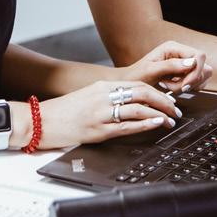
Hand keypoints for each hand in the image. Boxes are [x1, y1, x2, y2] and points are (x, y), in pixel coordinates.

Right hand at [37, 81, 183, 148]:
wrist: (40, 120)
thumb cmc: (64, 111)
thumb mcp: (88, 96)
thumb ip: (108, 96)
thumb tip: (132, 102)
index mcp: (103, 87)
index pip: (138, 85)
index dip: (158, 93)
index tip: (169, 100)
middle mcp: (104, 96)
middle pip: (143, 94)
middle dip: (164, 102)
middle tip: (176, 110)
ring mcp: (101, 113)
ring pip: (139, 109)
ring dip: (159, 114)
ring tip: (170, 120)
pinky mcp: (97, 130)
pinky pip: (127, 125)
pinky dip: (145, 124)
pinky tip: (156, 124)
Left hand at [119, 41, 211, 94]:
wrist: (131, 84)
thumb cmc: (137, 75)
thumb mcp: (150, 70)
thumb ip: (171, 66)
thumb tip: (192, 63)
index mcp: (173, 47)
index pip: (199, 56)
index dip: (196, 72)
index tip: (184, 85)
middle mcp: (181, 53)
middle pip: (204, 66)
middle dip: (191, 81)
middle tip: (175, 87)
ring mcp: (184, 63)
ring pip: (202, 75)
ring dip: (188, 85)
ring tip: (170, 87)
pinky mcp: (186, 74)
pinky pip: (198, 82)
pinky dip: (188, 88)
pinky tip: (173, 88)